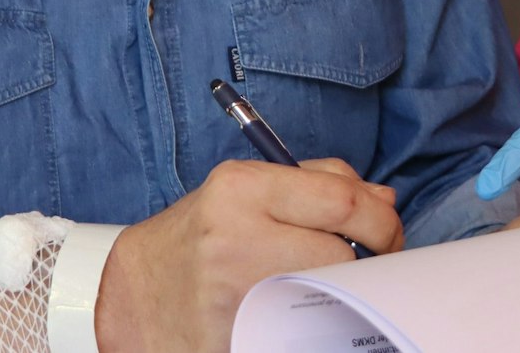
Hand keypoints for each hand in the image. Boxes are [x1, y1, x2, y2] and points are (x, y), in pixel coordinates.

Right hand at [95, 158, 401, 352]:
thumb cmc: (200, 236)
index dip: (381, 221)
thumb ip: (318, 184)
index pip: (343, 200)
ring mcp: (231, 291)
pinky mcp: (234, 335)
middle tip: (366, 266)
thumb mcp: (247, 189)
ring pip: (325, 291)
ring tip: (327, 285)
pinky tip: (303, 314)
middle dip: (364, 261)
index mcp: (243, 188)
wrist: (132, 294)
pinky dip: (312, 321)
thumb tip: (385, 201)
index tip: (388, 235)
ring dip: (339, 290)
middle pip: (339, 252)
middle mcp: (234, 236)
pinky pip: (299, 327)